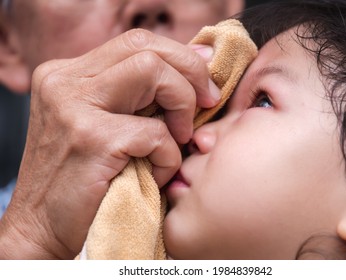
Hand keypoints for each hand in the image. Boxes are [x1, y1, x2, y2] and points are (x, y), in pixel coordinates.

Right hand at [0, 29, 219, 258]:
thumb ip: (135, 95)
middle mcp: (66, 81)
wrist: (41, 228)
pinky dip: (169, 155)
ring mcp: (74, 106)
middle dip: (190, 73)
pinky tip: (157, 174)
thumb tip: (196, 63)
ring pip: (152, 71)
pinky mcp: (91, 139)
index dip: (179, 58)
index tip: (204, 85)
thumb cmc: (83, 178)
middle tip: (207, 103)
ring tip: (179, 139)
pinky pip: (155, 132)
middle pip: (146, 47)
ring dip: (182, 106)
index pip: (136, 42)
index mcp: (69, 74)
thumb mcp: (102, 123)